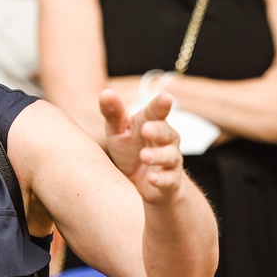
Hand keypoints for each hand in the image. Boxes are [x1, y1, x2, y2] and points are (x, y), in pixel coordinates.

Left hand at [99, 88, 186, 203]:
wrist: (144, 183)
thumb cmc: (131, 150)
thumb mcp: (119, 131)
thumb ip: (113, 113)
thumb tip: (106, 93)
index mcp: (153, 123)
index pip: (157, 111)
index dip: (161, 104)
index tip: (166, 98)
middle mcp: (166, 140)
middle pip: (167, 133)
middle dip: (158, 131)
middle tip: (146, 129)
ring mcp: (170, 161)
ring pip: (170, 157)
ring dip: (158, 156)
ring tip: (144, 156)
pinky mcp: (170, 182)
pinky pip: (169, 180)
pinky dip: (161, 179)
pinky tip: (151, 179)